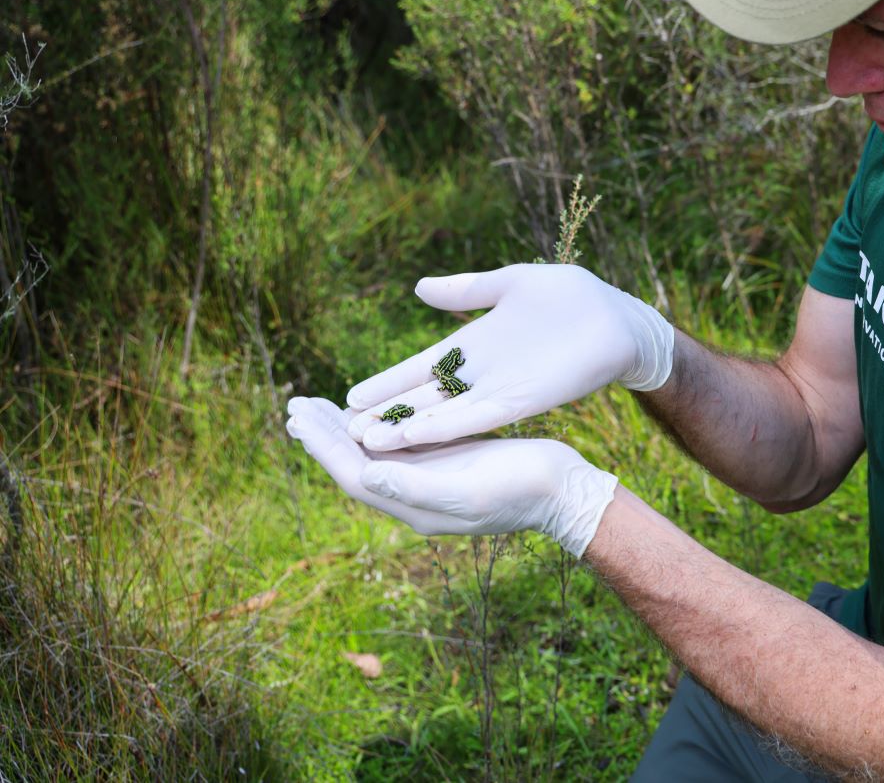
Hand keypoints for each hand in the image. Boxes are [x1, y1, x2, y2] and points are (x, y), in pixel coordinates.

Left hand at [286, 396, 617, 556]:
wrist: (563, 491)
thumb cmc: (521, 488)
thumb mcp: (467, 488)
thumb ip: (415, 485)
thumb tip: (365, 475)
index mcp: (413, 504)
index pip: (353, 474)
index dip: (322, 446)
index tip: (295, 416)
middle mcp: (414, 495)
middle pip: (357, 463)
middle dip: (324, 435)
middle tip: (294, 405)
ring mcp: (432, 480)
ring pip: (375, 453)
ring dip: (345, 429)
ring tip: (319, 407)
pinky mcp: (450, 463)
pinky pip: (400, 445)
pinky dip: (378, 426)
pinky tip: (371, 412)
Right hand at [345, 264, 672, 450]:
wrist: (617, 317)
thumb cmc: (569, 298)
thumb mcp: (509, 285)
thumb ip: (465, 290)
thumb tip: (418, 286)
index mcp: (475, 346)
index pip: (419, 369)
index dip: (387, 383)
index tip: (348, 397)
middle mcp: (481, 374)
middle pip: (422, 399)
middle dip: (384, 414)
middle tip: (338, 430)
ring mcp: (500, 390)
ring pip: (442, 416)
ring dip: (404, 429)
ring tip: (363, 442)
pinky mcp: (522, 401)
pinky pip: (476, 418)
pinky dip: (445, 427)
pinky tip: (413, 436)